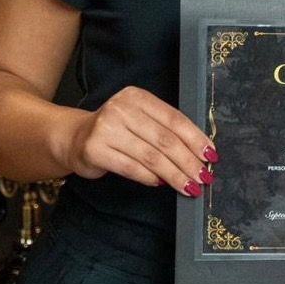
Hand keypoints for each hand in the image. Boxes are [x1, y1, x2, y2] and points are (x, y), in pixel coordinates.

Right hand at [54, 85, 215, 196]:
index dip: (196, 139)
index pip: (175, 119)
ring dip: (174, 174)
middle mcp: (121, 109)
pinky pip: (131, 167)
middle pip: (165, 140)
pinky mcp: (94, 149)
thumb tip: (200, 153)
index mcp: (138, 97)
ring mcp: (106, 128)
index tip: (211, 155)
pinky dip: (150, 178)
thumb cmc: (116, 131)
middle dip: (188, 161)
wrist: (73, 137)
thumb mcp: (140, 120)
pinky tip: (162, 184)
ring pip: (150, 156)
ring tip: (189, 186)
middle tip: (203, 177)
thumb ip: (165, 130)